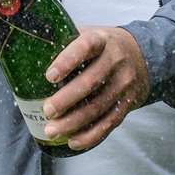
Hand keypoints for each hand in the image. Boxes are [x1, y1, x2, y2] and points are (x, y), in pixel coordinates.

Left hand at [41, 27, 150, 150]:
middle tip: (47, 110)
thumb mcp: (92, 33)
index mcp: (102, 40)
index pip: (86, 46)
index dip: (68, 61)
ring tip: (52, 130)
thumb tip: (29, 50)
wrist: (145, 56)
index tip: (49, 76)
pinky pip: (109, 122)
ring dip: (74, 122)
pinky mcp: (128, 103)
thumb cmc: (105, 46)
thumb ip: (68, 41)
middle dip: (66, 99)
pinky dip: (90, 135)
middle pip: (91, 82)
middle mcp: (116, 60)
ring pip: (98, 107)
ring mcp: (124, 83)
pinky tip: (73, 141)